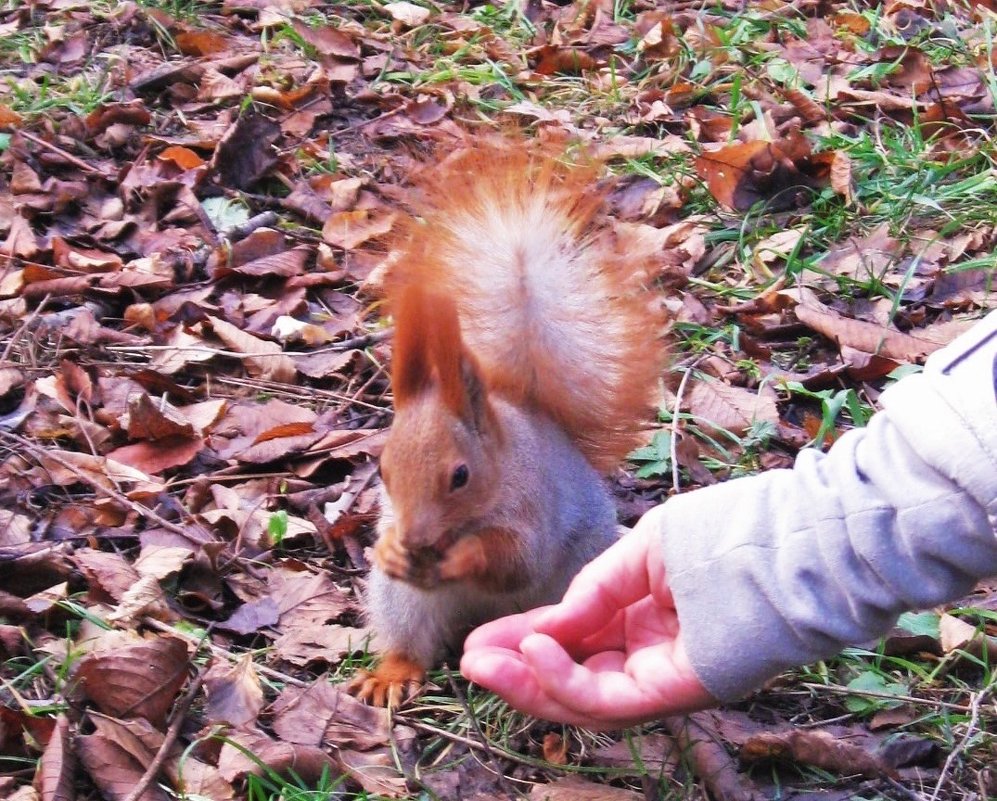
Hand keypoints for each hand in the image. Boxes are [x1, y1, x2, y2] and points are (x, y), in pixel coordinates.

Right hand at [460, 506, 716, 728]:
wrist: (792, 540)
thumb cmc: (726, 534)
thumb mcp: (642, 551)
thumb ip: (594, 589)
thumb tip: (546, 625)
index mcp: (645, 620)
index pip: (575, 642)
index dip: (528, 641)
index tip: (482, 639)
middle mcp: (652, 656)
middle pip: (575, 679)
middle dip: (519, 672)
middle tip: (470, 661)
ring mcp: (666, 677)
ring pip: (586, 700)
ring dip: (530, 684)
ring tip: (482, 664)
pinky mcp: (680, 692)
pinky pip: (612, 698)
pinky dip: (568, 682)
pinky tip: (533, 653)